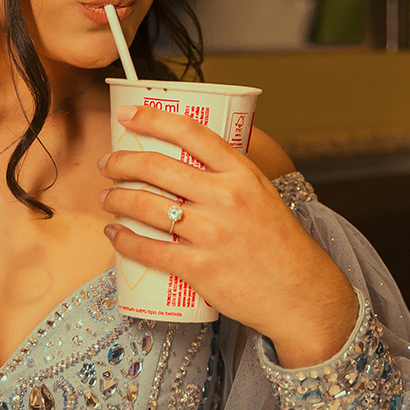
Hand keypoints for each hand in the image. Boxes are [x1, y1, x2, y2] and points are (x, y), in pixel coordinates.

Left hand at [98, 104, 357, 366]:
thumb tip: (193, 154)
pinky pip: (148, 249)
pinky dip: (123, 239)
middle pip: (157, 167)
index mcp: (242, 174)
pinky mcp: (199, 268)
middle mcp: (226, 198)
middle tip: (108, 163)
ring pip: (146, 206)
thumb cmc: (281, 244)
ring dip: (117, 198)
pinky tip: (114, 232)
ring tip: (107, 197)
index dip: (153, 119)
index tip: (128, 116)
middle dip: (121, 162)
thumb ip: (231, 174)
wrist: (302, 294)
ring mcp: (211, 234)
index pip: (191, 133)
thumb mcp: (263, 194)